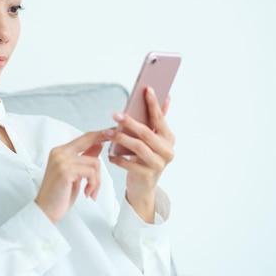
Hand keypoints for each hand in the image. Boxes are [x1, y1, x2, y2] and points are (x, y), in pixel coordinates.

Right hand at [35, 131, 108, 223]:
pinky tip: (87, 193)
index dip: (99, 134)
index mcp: (60, 151)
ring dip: (97, 180)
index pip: (83, 137)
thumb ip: (84, 159)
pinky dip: (94, 184)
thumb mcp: (76, 174)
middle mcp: (59, 152)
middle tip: (117, 142)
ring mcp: (62, 160)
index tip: (112, 132)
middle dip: (104, 139)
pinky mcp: (66, 171)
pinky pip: (91, 172)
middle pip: (89, 140)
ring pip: (94, 162)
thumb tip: (98, 145)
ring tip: (91, 191)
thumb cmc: (60, 195)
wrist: (46, 210)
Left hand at [107, 87, 174, 222]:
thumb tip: (165, 96)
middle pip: (146, 133)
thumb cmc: (146, 156)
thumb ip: (157, 119)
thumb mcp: (152, 139)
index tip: (146, 89)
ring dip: (121, 139)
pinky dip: (118, 158)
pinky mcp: (147, 175)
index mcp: (169, 138)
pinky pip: (130, 164)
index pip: (159, 118)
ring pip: (138, 147)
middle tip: (115, 114)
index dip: (153, 103)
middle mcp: (167, 150)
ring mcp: (158, 164)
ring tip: (106, 132)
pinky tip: (109, 153)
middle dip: (129, 122)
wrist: (144, 186)